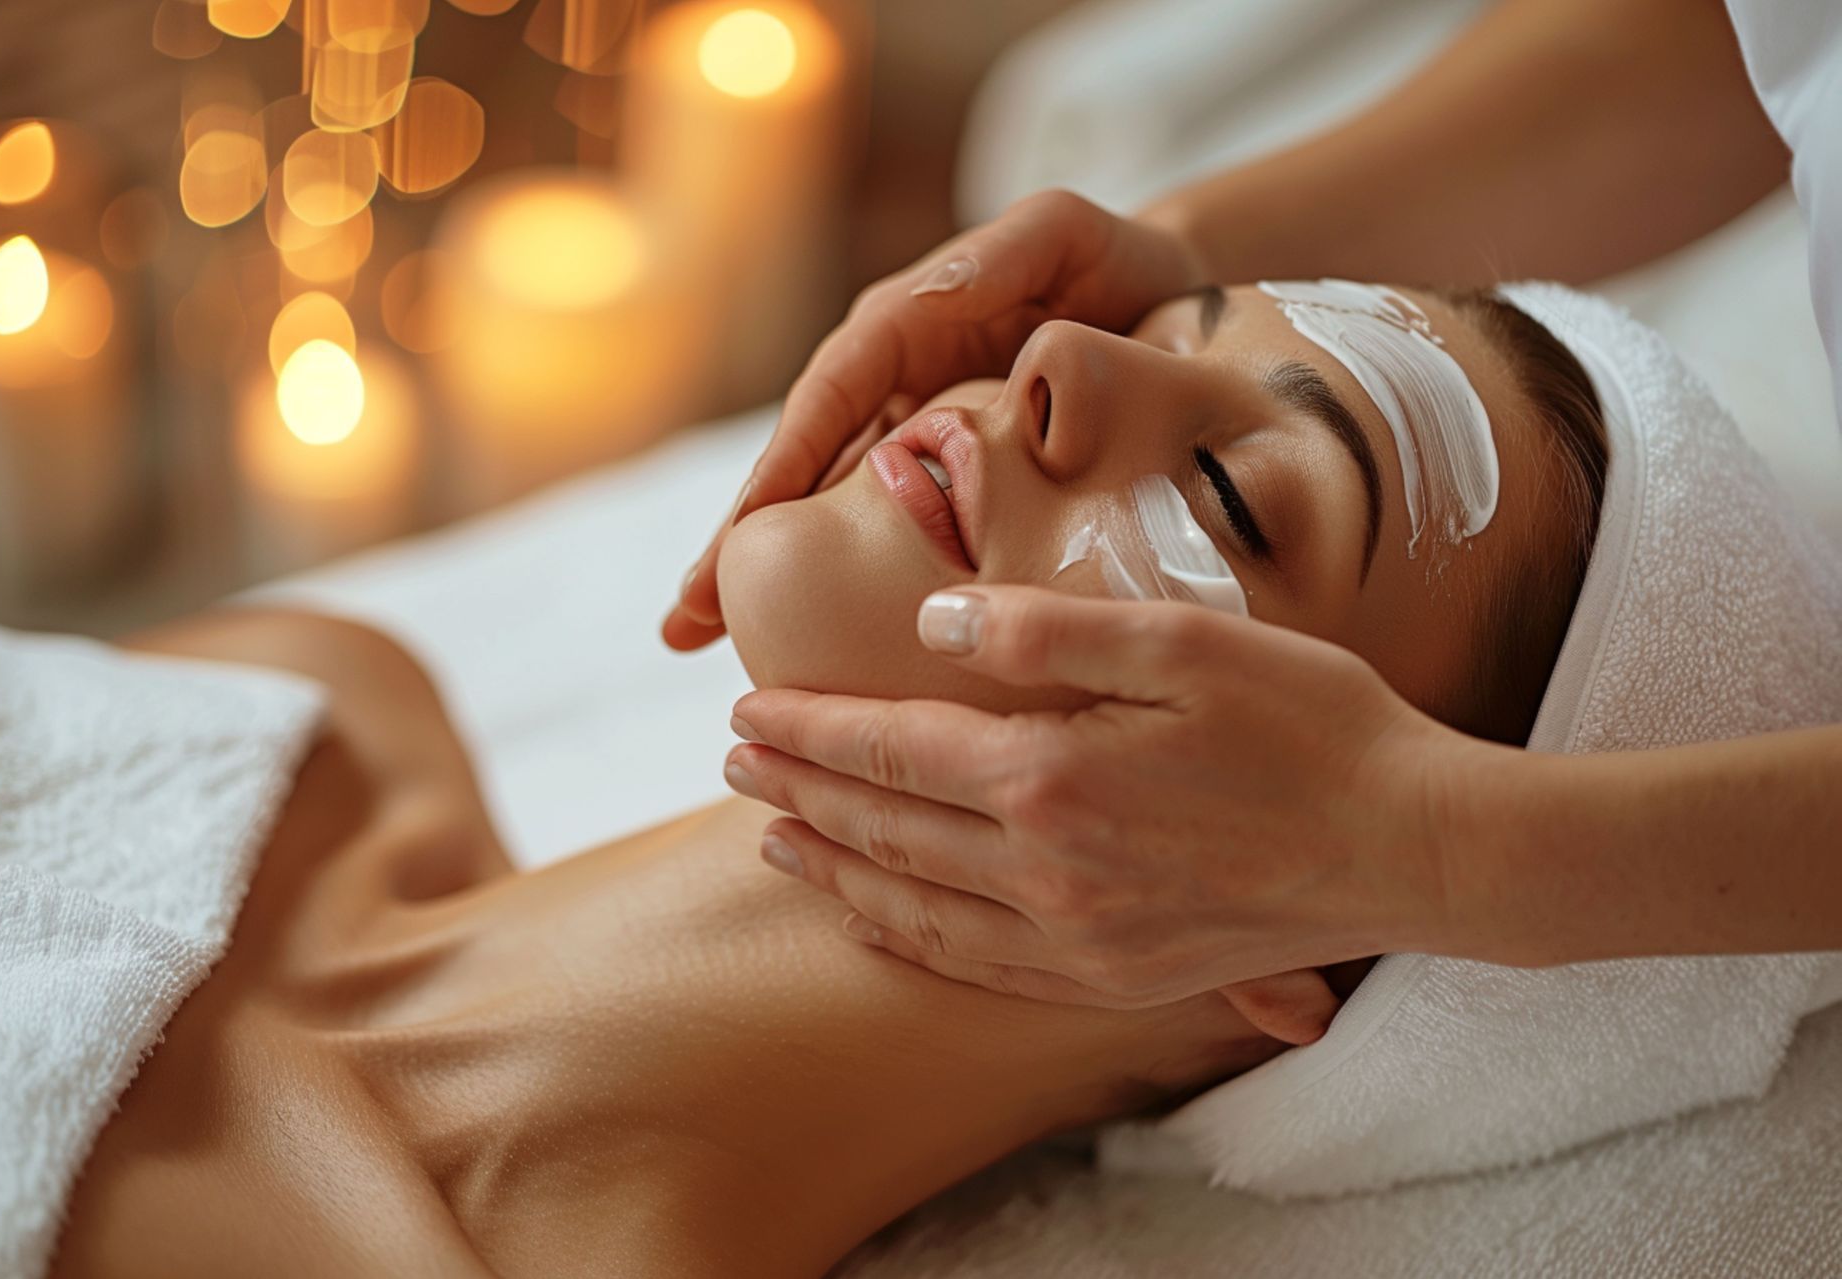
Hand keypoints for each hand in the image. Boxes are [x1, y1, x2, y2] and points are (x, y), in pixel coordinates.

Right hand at [662, 191, 1208, 650]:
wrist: (1171, 294)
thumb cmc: (1114, 256)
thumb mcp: (1062, 233)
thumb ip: (1001, 254)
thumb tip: (927, 292)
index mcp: (900, 325)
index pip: (823, 405)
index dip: (775, 476)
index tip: (735, 545)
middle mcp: (889, 383)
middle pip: (800, 472)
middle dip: (737, 547)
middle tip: (683, 624)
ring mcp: (913, 434)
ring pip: (832, 514)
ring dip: (770, 576)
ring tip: (709, 644)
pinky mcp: (950, 476)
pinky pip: (891, 531)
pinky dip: (849, 581)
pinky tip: (822, 644)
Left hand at [724, 586, 1498, 1008]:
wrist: (1413, 848)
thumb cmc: (1311, 725)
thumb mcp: (1184, 641)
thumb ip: (1047, 631)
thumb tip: (932, 624)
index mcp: (1052, 778)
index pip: (890, 750)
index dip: (809, 728)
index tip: (745, 707)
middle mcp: (1045, 873)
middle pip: (883, 829)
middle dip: (796, 792)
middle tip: (731, 761)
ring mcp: (1076, 938)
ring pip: (912, 908)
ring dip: (832, 870)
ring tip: (770, 840)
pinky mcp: (1112, 977)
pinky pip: (973, 966)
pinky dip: (904, 939)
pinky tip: (876, 921)